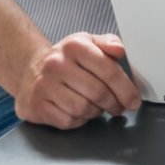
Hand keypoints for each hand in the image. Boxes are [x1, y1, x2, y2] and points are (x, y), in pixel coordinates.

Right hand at [13, 32, 140, 129]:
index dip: (126, 89)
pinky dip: (80, 120)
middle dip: (114, 103)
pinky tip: (80, 111)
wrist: (30, 69)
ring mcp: (43, 86)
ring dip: (97, 111)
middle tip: (120, 106)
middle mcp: (56, 65)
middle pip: (97, 92)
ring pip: (83, 109)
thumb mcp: (89, 42)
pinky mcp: (35, 106)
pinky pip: (68, 121)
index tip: (134, 100)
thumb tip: (121, 50)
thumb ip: (109, 43)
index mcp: (75, 46)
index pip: (108, 70)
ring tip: (98, 106)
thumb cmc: (67, 58)